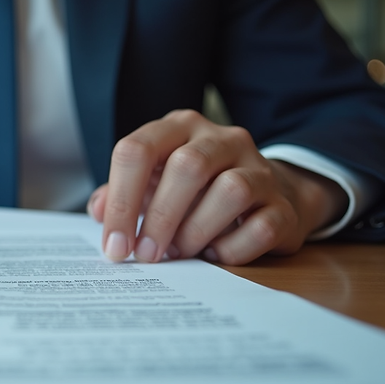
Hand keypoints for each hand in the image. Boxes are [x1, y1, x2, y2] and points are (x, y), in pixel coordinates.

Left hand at [87, 110, 346, 264]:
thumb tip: (100, 212)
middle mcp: (221, 139)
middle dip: (160, 218)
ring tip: (182, 252)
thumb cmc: (196, 191)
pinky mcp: (283, 204)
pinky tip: (216, 254)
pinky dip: (232, 249)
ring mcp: (258, 168)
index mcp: (179, 128)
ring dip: (196, 232)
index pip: (138, 150)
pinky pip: (260, 227)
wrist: (268, 195)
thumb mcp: (153, 184)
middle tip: (146, 255)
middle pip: (187, 166)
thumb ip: (121, 195)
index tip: (114, 246)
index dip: (121, 200)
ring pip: (230, 191)